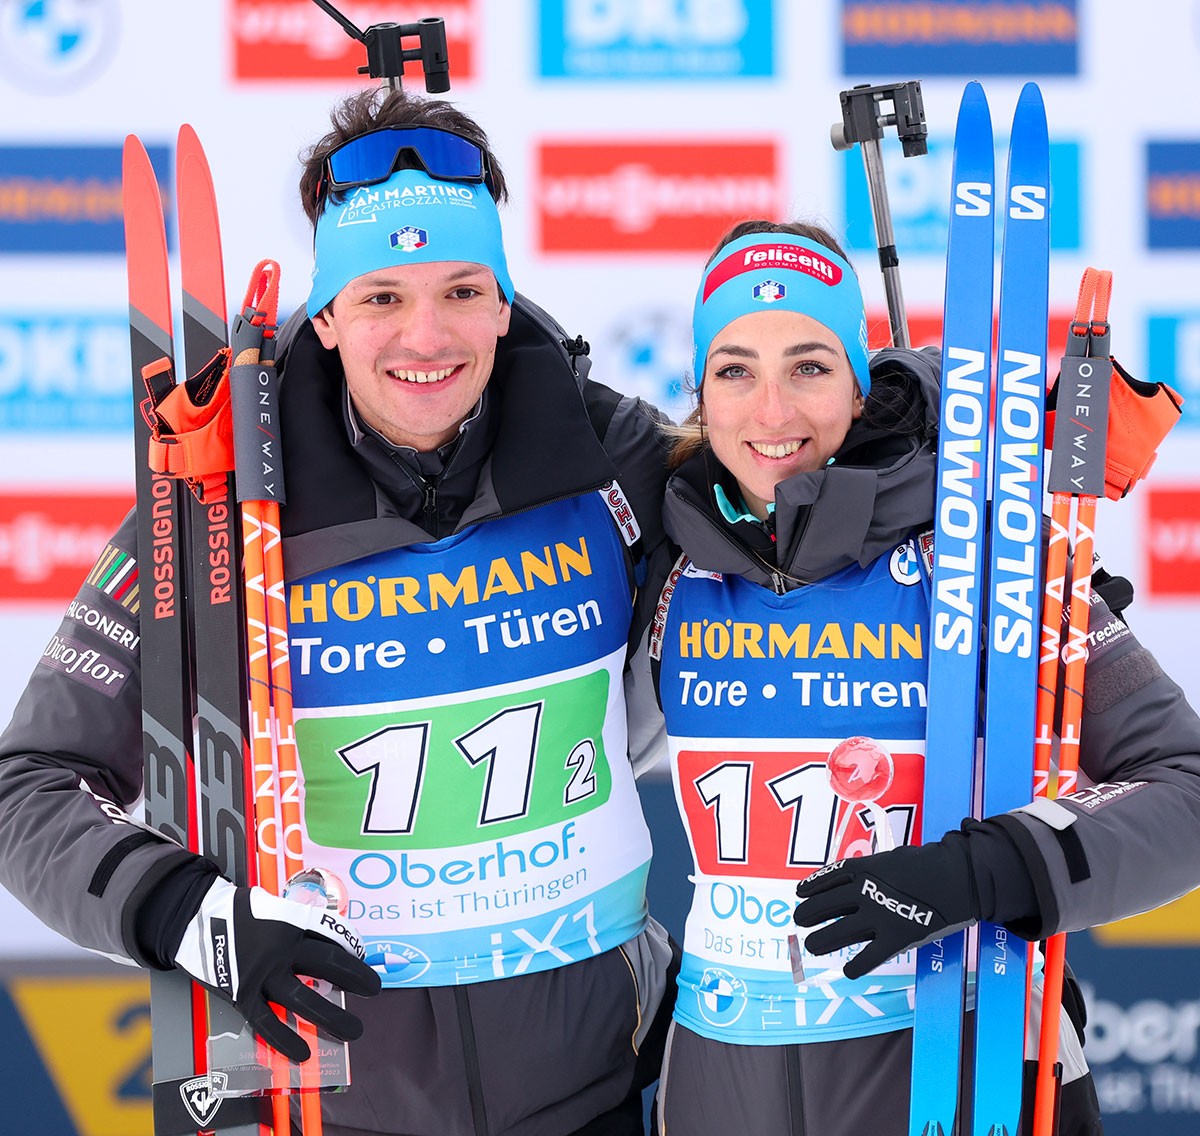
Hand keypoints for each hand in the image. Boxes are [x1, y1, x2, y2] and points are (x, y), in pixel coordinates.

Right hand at [174, 877, 381, 1061]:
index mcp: (291, 921)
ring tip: (354, 1031)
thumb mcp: (273, 904)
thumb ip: (299, 921)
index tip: (364, 957)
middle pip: (327, 965)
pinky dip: (285, 1038)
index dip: (353, 947)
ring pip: (302, 999)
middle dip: (356, 978)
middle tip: (374, 989)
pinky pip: (267, 1022)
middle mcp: (280, 948)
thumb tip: (329, 936)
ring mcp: (261, 974)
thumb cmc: (240, 911)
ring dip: (331, 1017)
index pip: (332, 934)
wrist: (195, 920)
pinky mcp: (242, 995)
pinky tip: (304, 1052)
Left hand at [793, 836, 979, 979]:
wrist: (959, 877)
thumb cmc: (929, 865)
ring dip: (822, 941)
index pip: (828, 878)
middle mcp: (864, 892)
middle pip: (825, 906)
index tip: (800, 892)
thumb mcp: (893, 859)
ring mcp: (879, 917)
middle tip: (800, 920)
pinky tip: (848, 971)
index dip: (811, 886)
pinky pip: (869, 958)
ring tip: (812, 945)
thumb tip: (855, 881)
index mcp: (864, 869)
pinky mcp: (896, 938)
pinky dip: (856, 967)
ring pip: (838, 933)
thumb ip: (872, 872)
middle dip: (808, 914)